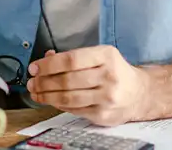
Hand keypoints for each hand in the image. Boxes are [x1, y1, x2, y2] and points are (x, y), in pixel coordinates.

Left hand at [26, 46, 150, 125]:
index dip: (48, 64)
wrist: (140, 93)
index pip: (71, 59)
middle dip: (43, 82)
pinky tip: (51, 100)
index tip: (34, 67)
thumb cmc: (115, 71)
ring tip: (36, 92)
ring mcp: (107, 98)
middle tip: (31, 82)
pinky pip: (74, 110)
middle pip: (67, 80)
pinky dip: (59, 105)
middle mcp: (109, 76)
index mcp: (106, 56)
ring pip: (69, 97)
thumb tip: (46, 58)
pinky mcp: (104, 115)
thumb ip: (72, 56)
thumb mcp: (99, 56)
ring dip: (47, 96)